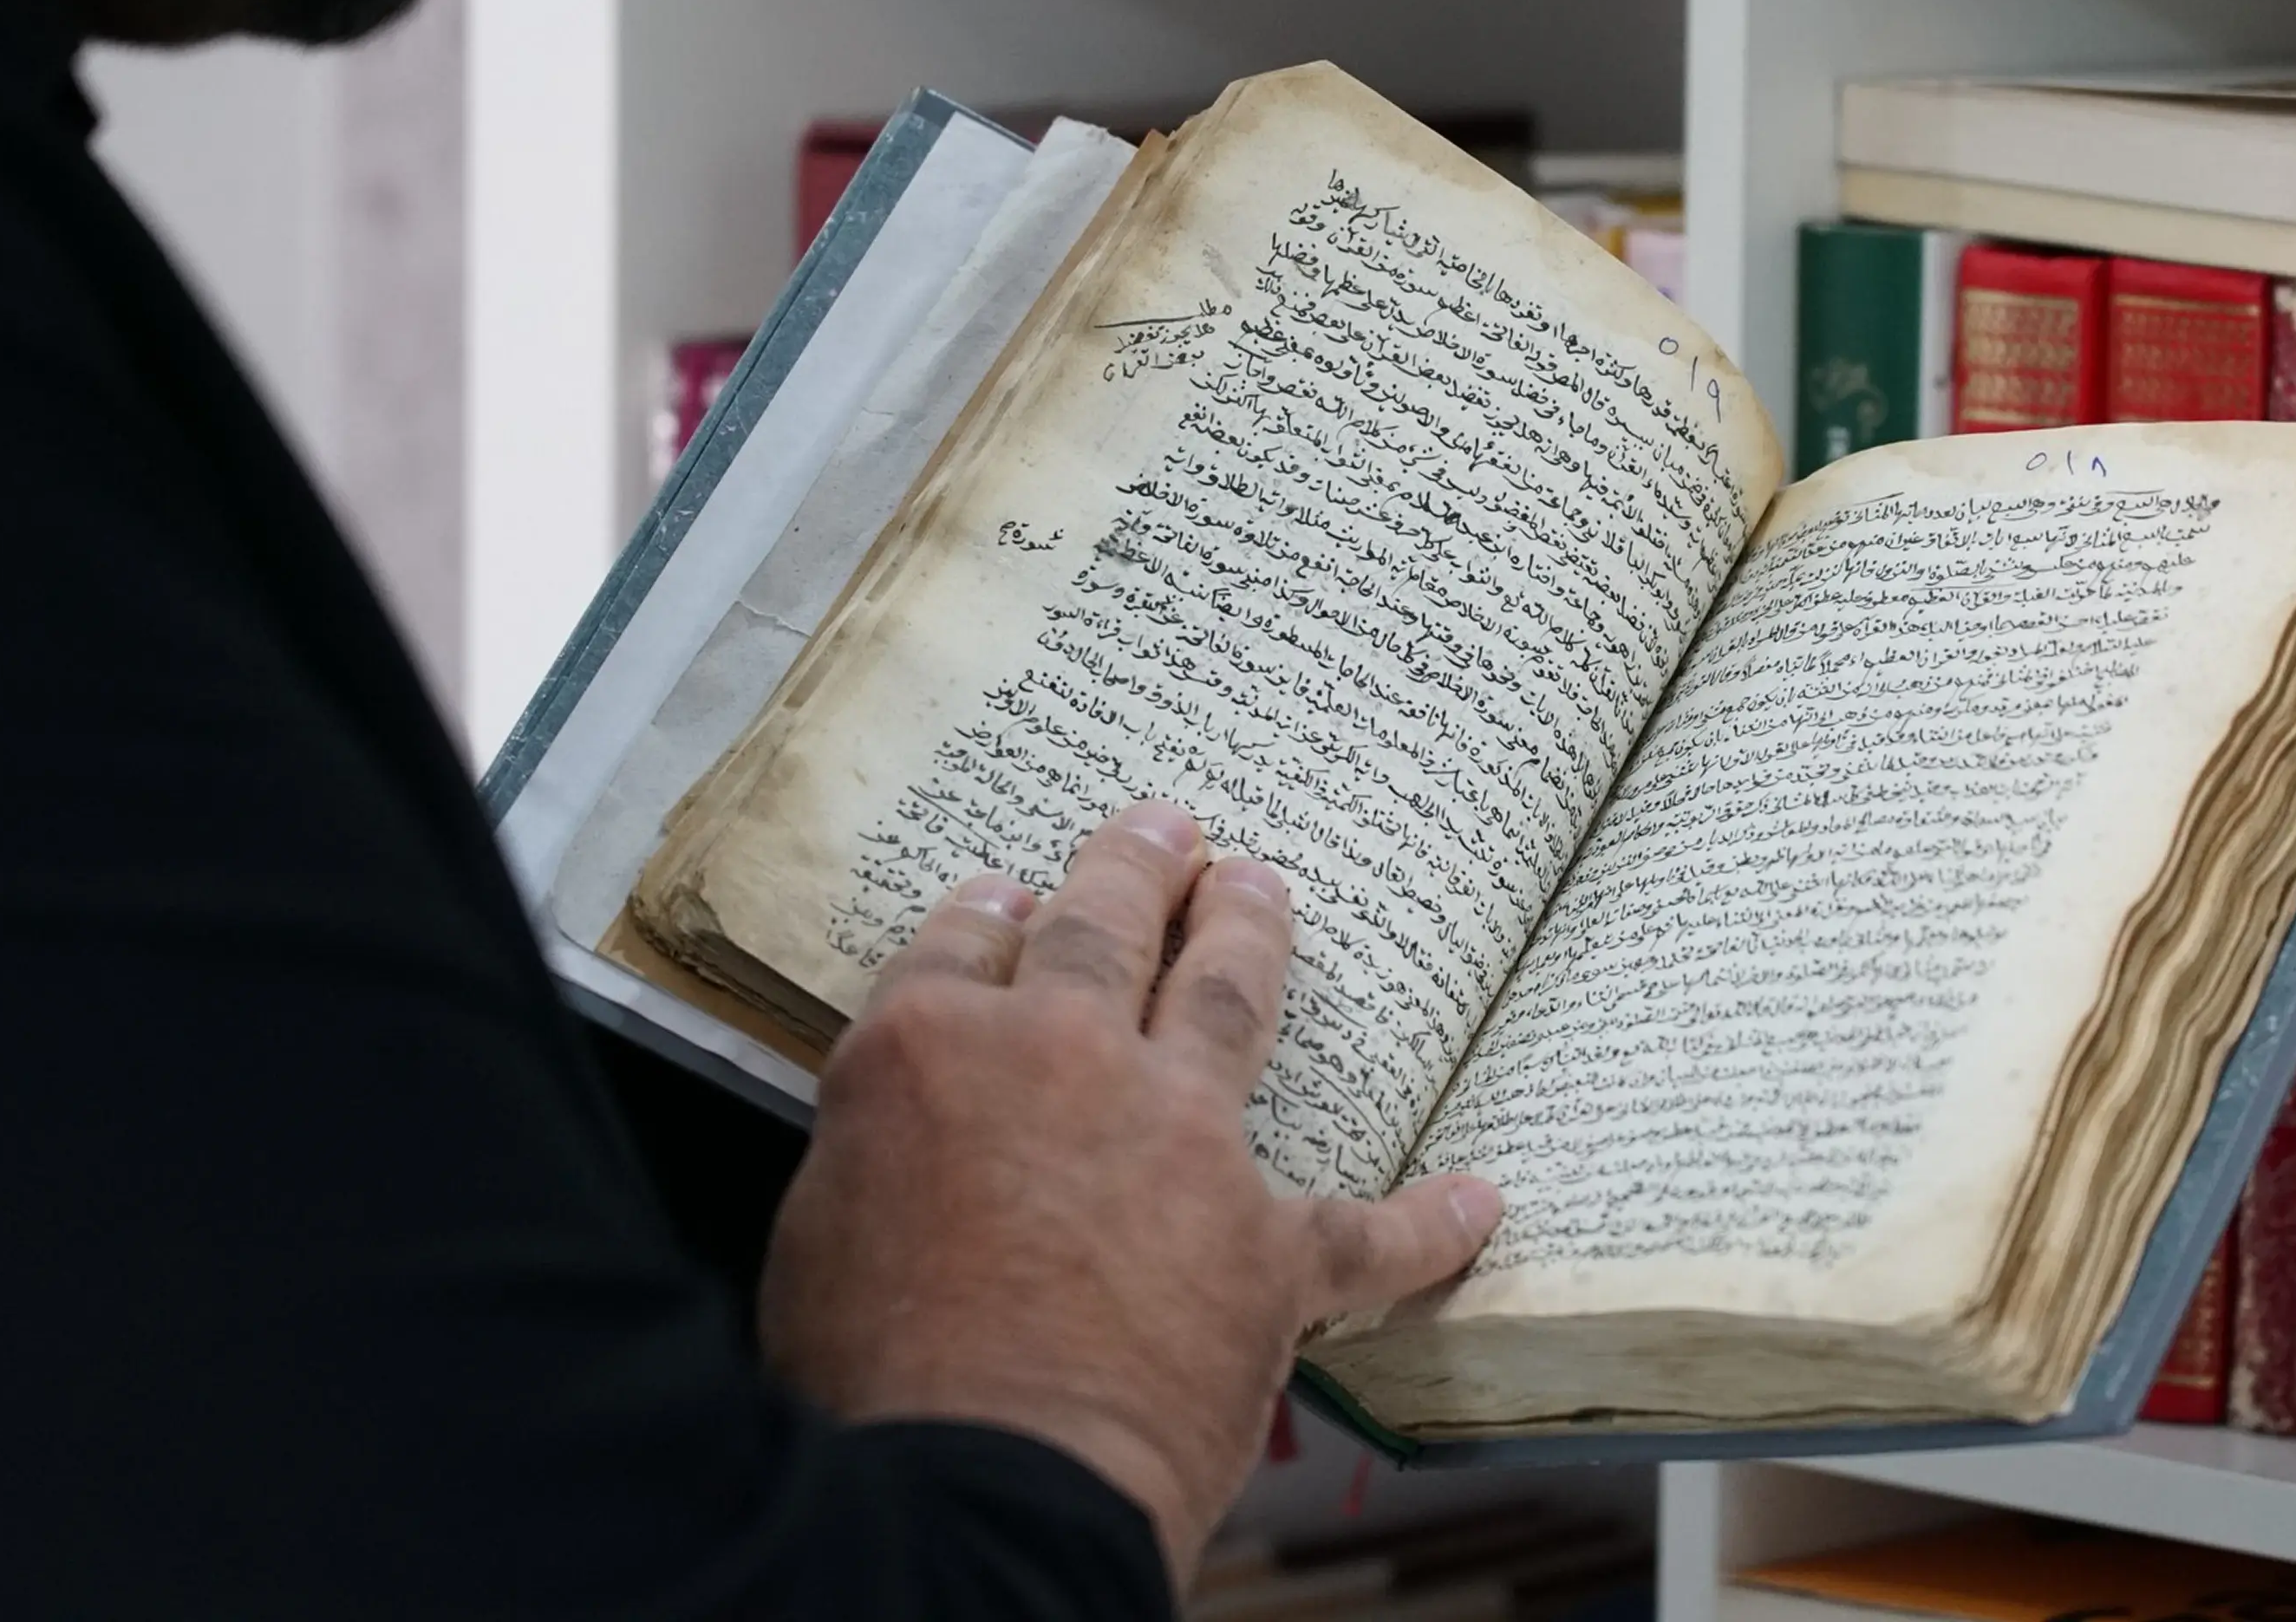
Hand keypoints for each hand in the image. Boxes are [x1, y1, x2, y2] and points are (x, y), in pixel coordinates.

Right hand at [758, 800, 1500, 1573]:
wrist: (991, 1467)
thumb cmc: (875, 1374)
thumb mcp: (817, 1233)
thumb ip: (874, 1160)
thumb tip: (904, 1157)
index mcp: (931, 1055)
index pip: (962, 952)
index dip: (989, 919)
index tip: (1012, 896)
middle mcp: (1062, 1060)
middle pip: (1102, 930)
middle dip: (1136, 869)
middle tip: (1168, 827)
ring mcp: (1178, 1138)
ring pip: (1228, 999)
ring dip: (1251, 936)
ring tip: (1264, 890)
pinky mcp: (1266, 1245)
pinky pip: (1369, 1233)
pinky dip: (1430, 1223)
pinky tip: (1477, 1204)